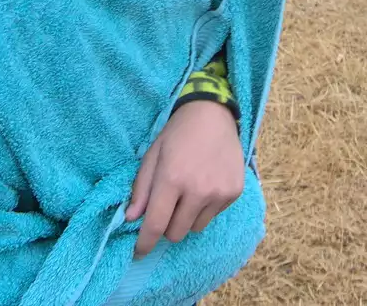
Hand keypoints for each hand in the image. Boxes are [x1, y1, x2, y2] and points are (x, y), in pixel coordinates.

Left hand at [126, 100, 243, 257]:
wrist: (213, 115)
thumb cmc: (177, 134)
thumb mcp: (152, 156)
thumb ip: (141, 189)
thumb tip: (132, 218)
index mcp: (172, 179)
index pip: (156, 225)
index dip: (144, 243)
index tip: (138, 252)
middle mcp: (198, 190)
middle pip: (176, 233)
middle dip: (166, 226)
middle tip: (167, 208)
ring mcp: (219, 193)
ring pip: (195, 228)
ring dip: (186, 219)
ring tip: (188, 194)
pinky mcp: (234, 192)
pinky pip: (213, 216)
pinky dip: (205, 208)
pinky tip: (205, 185)